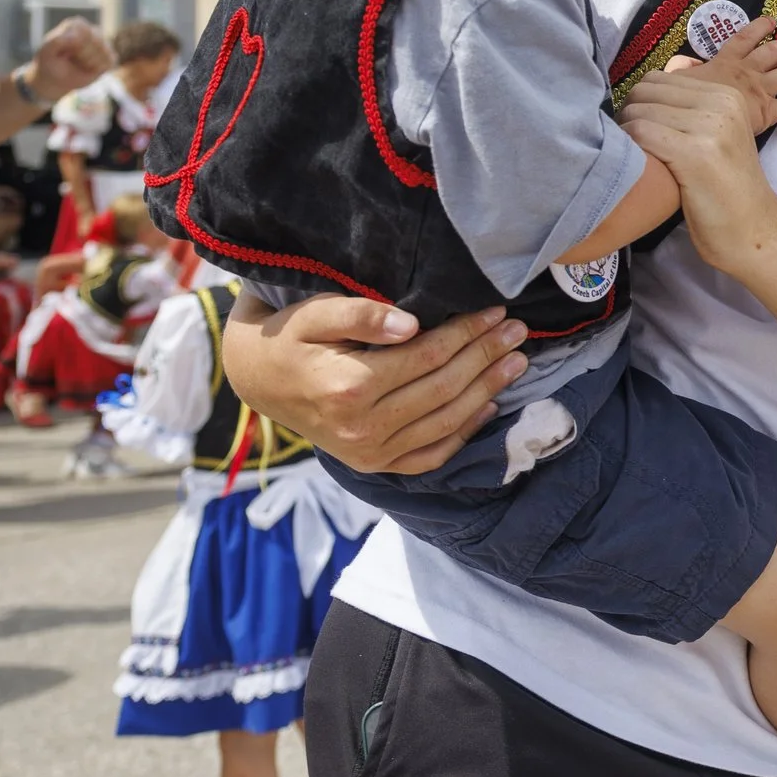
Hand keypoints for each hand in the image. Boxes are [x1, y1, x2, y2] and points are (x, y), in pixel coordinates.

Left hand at [29, 17, 108, 102]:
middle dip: (82, 56)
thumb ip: (56, 41)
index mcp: (76, 25)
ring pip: (104, 53)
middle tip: (70, 59)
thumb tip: (75, 37)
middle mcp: (92, 31)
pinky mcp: (110, 57)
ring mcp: (103, 44)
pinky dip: (97, 69)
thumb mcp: (46, 52)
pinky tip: (87, 68)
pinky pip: (109, 63)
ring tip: (78, 63)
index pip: (85, 32)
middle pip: (97, 42)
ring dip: (89, 63)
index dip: (76, 45)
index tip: (64, 51)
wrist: (56, 78)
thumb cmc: (49, 62)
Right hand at [224, 296, 526, 475]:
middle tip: (518, 332)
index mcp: (348, 388)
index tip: (496, 311)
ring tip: (517, 362)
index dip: (467, 333)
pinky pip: (430, 455)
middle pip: (443, 389)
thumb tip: (411, 324)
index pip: (427, 357)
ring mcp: (369, 453)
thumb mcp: (315, 314)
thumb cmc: (291, 338)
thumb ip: (362, 315)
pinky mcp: (374, 465)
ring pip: (445, 421)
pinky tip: (490, 406)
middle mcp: (362, 428)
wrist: (258, 379)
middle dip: (486, 357)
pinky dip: (464, 433)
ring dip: (488, 391)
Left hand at [621, 69, 776, 277]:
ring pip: (639, 111)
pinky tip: (639, 166)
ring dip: (626, 134)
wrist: (752, 228)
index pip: (658, 78)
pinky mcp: (694, 154)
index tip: (642, 129)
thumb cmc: (725, 187)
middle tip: (632, 144)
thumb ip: (690, 110)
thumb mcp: (718, 136)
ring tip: (636, 157)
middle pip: (645, 91)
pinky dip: (629, 147)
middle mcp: (722, 103)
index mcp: (727, 94)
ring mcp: (710, 127)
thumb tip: (639, 93)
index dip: (639, 102)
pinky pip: (641, 133)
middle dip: (629, 114)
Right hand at [658, 15, 776, 136]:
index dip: (760, 26)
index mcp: (727, 61)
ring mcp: (760, 90)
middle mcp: (748, 71)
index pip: (745, 36)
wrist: (692, 122)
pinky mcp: (767, 112)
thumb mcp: (675, 80)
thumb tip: (684, 64)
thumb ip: (681, 69)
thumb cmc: (682, 102)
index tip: (771, 22)